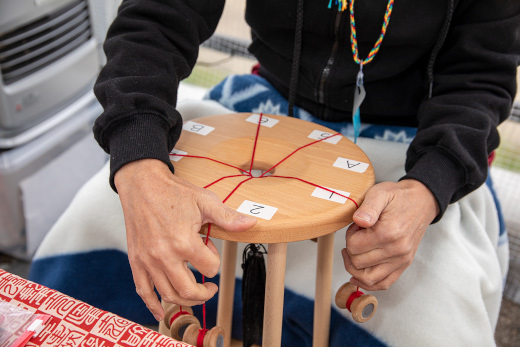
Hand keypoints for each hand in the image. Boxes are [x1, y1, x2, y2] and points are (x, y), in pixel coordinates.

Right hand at [115, 159, 256, 320]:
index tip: (209, 248)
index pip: (210, 268)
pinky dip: (153, 305)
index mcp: (184, 241)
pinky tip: (161, 311)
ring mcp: (148, 261)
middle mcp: (164, 255)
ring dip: (186, 300)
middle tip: (210, 288)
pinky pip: (143, 291)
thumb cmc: (174, 192)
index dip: (214, 260)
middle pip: (189, 291)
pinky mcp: (136, 261)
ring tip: (194, 294)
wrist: (142, 185)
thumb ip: (228, 218)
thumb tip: (252, 223)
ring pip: (169, 295)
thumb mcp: (205, 201)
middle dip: (204, 293)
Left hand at [342, 179, 438, 290]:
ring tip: (352, 254)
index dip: (349, 235)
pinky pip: (383, 283)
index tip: (357, 226)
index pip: (354, 246)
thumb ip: (368, 207)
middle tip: (358, 235)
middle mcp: (397, 251)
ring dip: (354, 268)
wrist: (422, 201)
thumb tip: (358, 221)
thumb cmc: (399, 196)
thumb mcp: (380, 193)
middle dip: (351, 249)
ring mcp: (401, 260)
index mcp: (389, 233)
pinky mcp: (404, 265)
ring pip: (368, 278)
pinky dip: (368, 283)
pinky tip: (357, 275)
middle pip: (358, 263)